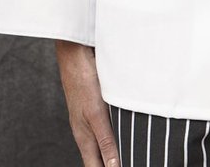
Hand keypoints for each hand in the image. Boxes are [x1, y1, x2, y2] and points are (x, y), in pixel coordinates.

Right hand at [55, 40, 119, 166]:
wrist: (75, 54)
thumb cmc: (82, 83)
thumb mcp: (96, 114)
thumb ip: (105, 141)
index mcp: (84, 138)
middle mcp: (86, 131)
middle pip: (99, 157)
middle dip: (112, 163)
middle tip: (134, 159)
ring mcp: (90, 118)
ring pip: (103, 141)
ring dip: (115, 149)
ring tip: (130, 151)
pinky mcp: (95, 105)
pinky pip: (107, 125)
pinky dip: (116, 132)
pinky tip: (126, 128)